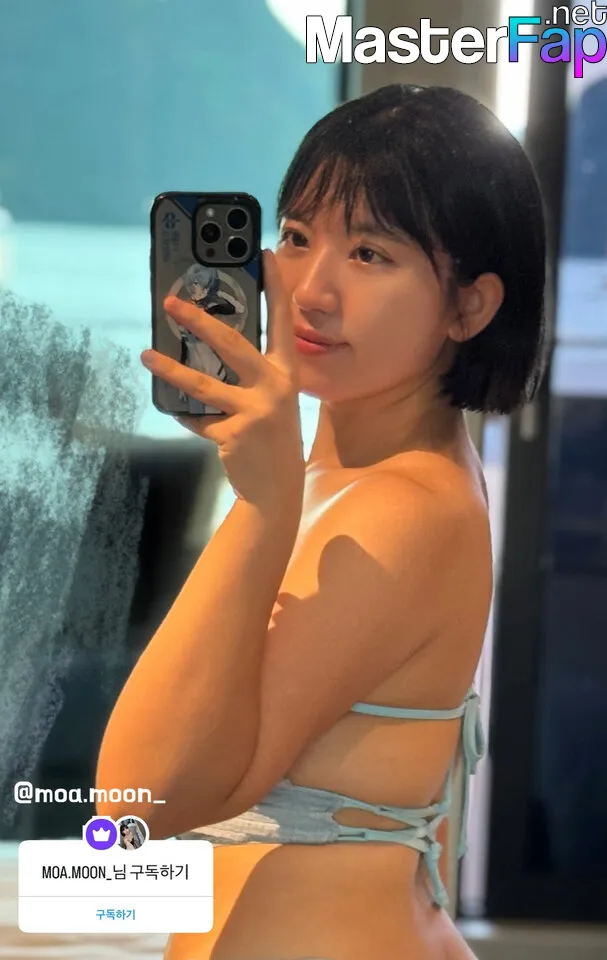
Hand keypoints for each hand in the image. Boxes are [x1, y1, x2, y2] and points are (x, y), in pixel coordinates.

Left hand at [141, 250, 304, 512]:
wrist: (278, 487)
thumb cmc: (272, 436)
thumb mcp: (274, 399)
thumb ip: (254, 373)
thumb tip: (212, 341)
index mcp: (286, 372)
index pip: (281, 321)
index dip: (274, 287)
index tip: (264, 254)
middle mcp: (275, 387)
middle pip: (232, 345)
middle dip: (200, 321)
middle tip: (171, 303)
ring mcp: (255, 411)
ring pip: (203, 384)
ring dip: (171, 369)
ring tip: (146, 354)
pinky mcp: (233, 434)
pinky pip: (197, 418)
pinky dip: (188, 416)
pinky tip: (182, 414)